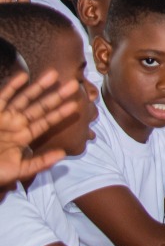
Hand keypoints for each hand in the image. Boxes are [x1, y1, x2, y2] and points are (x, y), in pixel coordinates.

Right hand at [0, 70, 77, 186]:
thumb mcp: (17, 171)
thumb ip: (39, 163)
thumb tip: (63, 154)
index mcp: (23, 137)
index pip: (46, 123)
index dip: (60, 113)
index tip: (76, 104)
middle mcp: (16, 124)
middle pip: (40, 108)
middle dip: (56, 96)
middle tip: (73, 84)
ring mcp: (4, 118)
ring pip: (24, 99)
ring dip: (38, 87)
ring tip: (54, 74)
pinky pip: (3, 97)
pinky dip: (12, 87)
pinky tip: (23, 75)